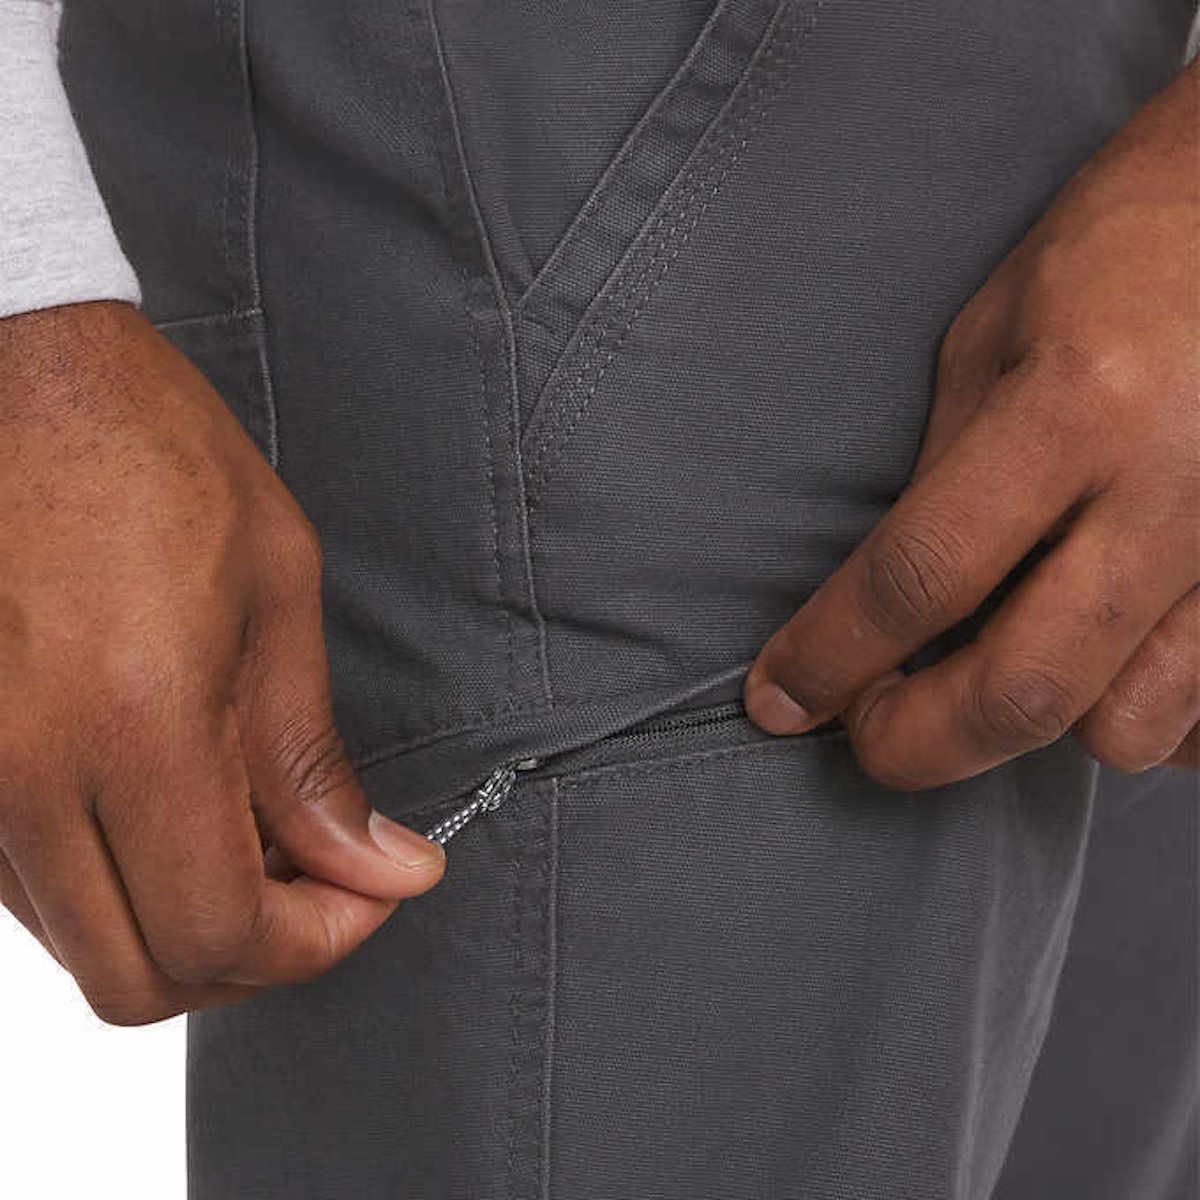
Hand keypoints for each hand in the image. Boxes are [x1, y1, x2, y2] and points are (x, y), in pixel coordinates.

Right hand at [0, 301, 443, 1023]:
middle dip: (254, 954)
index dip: (318, 940)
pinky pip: (34, 890)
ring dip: (186, 923)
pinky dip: (120, 884)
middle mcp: (27, 778)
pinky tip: (173, 809)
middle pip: (141, 976)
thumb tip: (381, 868)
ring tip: (257, 833)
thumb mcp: (276, 593)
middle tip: (323, 880)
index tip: (375, 890)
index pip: (221, 933)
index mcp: (132, 727)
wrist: (18, 376)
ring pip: (84, 945)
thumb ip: (313, 758)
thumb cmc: (154, 457)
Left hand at [744, 63, 1198, 786]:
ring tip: (1003, 665)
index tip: (777, 701)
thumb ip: (948, 476)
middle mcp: (1177, 489)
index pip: (919, 576)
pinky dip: (1140, 717)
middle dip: (916, 744)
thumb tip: (896, 606)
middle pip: (1023, 692)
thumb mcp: (995, 336)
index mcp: (1079, 404)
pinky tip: (1104, 664)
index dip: (831, 656)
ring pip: (1125, 731)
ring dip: (1038, 724)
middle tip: (866, 734)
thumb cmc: (1121, 245)